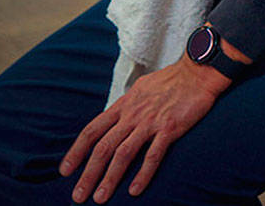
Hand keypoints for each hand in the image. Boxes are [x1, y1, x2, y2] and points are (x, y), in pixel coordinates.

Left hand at [59, 53, 232, 202]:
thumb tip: (117, 116)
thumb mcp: (141, 88)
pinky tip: (135, 190)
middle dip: (88, 173)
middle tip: (79, 195)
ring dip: (109, 178)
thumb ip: (128, 105)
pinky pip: (153, 155)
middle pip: (103, 147)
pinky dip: (143, 174)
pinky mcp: (170, 128)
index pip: (92, 130)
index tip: (66, 170)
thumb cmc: (172, 79)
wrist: (198, 72)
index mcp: (124, 105)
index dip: (77, 151)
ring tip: (100, 197)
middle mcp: (133, 115)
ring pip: (123, 154)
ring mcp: (151, 122)